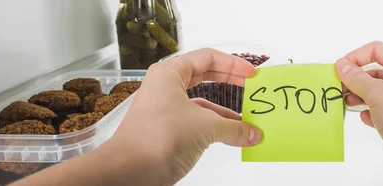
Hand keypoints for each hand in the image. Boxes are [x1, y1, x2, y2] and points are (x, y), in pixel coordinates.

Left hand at [107, 48, 262, 183]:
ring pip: (202, 101)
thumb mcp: (206, 127)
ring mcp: (166, 108)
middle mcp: (166, 86)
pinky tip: (233, 135)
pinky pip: (198, 121)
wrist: (129, 170)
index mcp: (170, 73)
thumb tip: (253, 134)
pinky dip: (216, 126)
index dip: (233, 64)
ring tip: (248, 116)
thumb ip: (234, 128)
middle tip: (251, 86)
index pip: (208, 58)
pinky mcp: (168, 128)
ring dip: (225, 109)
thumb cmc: (158, 138)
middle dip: (230, 81)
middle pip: (205, 75)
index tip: (252, 74)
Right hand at [335, 41, 382, 183]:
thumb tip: (342, 65)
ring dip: (362, 96)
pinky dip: (372, 113)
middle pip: (378, 72)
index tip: (339, 69)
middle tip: (339, 89)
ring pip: (380, 93)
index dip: (356, 57)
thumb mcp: (379, 94)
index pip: (378, 50)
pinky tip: (365, 119)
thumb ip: (357, 79)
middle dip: (357, 79)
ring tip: (348, 103)